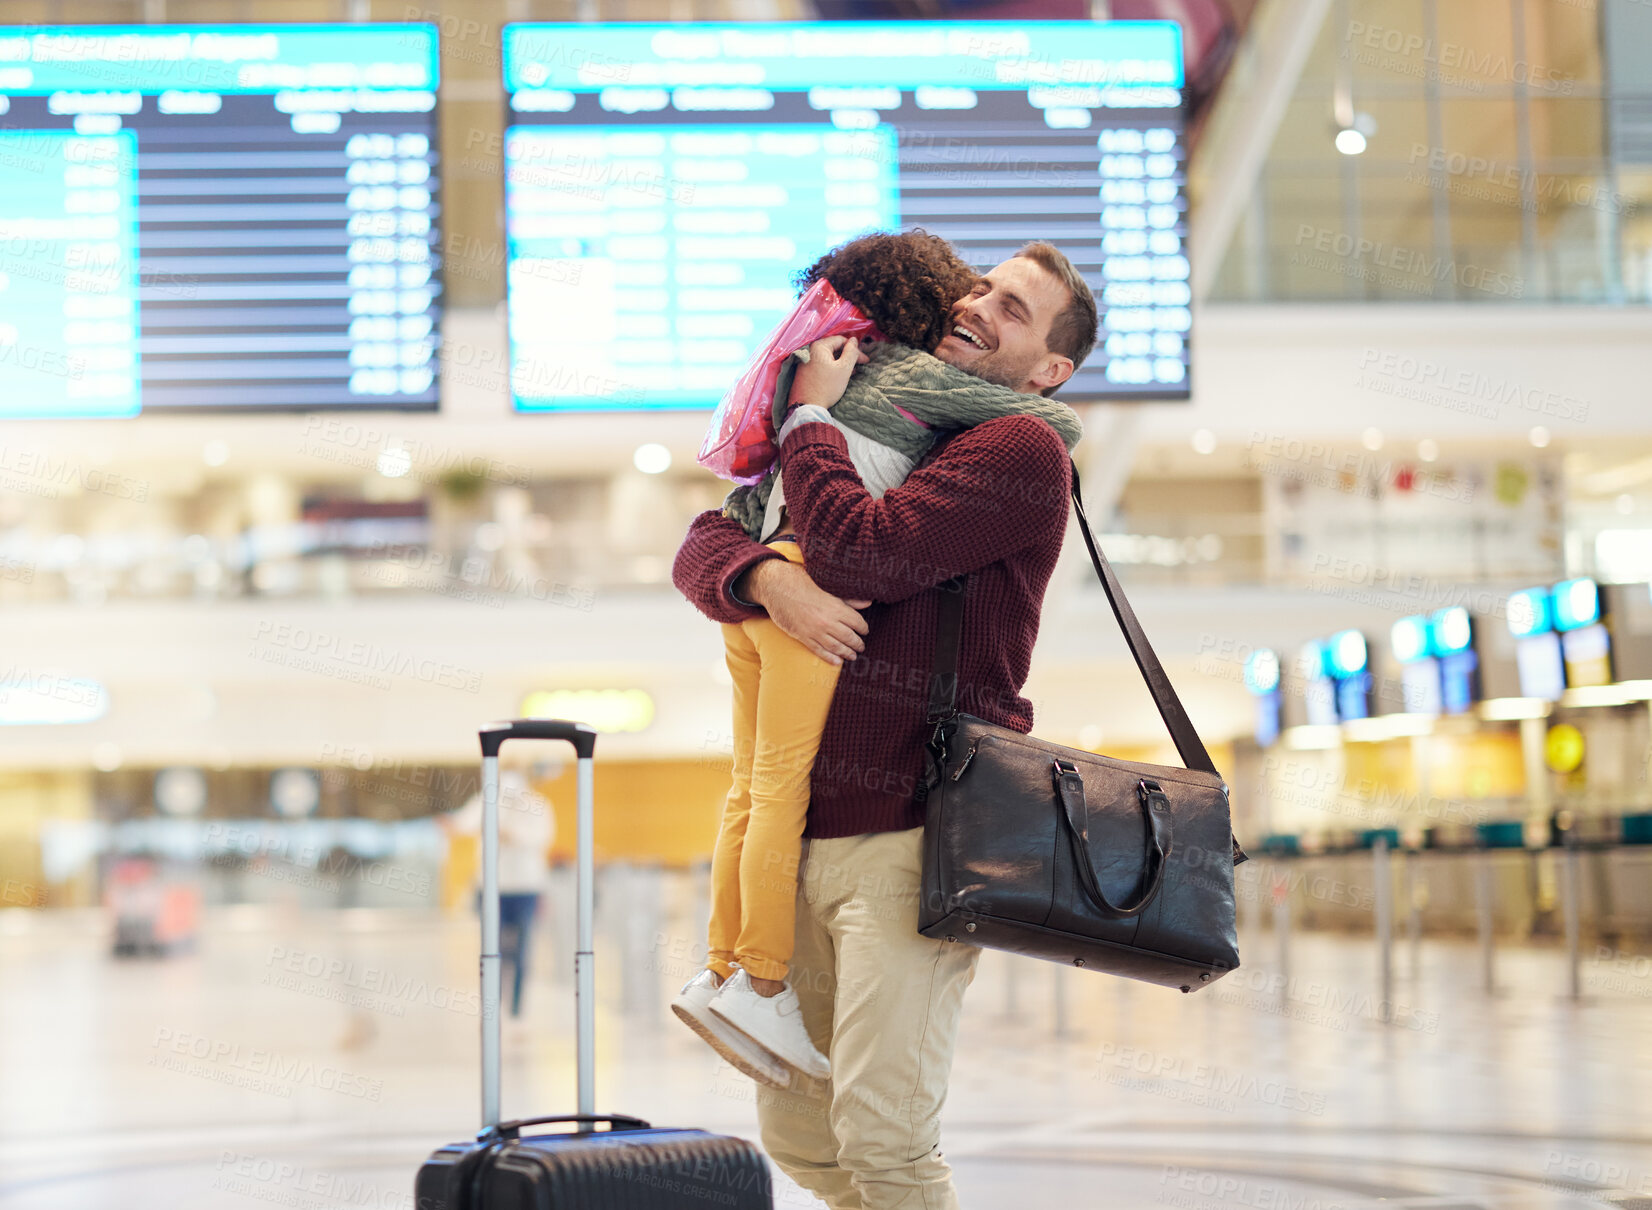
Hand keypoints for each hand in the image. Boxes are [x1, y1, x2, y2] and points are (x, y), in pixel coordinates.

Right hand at [740, 558, 870, 665]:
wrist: (779, 588)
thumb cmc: (804, 584)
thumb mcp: (829, 589)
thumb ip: (849, 599)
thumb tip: (868, 603)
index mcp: (836, 607)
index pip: (857, 622)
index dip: (863, 628)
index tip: (865, 631)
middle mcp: (827, 621)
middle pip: (849, 637)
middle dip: (857, 643)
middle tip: (861, 646)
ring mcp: (815, 631)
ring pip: (836, 647)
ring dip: (847, 653)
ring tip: (852, 655)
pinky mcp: (803, 637)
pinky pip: (819, 651)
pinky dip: (830, 658)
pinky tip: (837, 662)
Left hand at [789, 335, 868, 409]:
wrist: (807, 407)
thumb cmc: (827, 387)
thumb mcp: (844, 369)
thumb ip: (851, 352)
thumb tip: (854, 340)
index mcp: (819, 346)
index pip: (841, 341)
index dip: (855, 350)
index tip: (865, 361)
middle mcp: (809, 351)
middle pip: (834, 348)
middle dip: (848, 356)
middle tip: (860, 365)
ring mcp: (805, 362)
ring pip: (828, 358)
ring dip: (841, 363)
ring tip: (852, 372)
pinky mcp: (804, 372)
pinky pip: (821, 365)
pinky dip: (832, 368)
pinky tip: (839, 376)